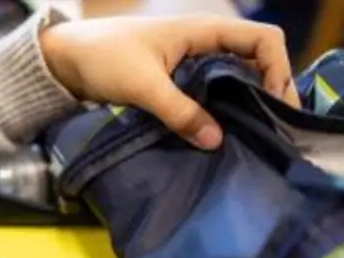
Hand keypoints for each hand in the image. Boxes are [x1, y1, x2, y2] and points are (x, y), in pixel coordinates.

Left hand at [40, 14, 300, 149]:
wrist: (65, 59)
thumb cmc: (103, 59)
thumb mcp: (143, 86)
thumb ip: (179, 112)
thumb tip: (216, 140)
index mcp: (203, 31)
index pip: (262, 40)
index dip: (278, 70)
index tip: (274, 105)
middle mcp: (204, 42)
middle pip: (256, 59)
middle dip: (271, 89)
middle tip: (276, 127)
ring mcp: (192, 60)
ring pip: (235, 76)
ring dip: (248, 100)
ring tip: (256, 133)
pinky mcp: (177, 79)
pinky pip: (213, 90)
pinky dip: (224, 107)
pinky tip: (223, 131)